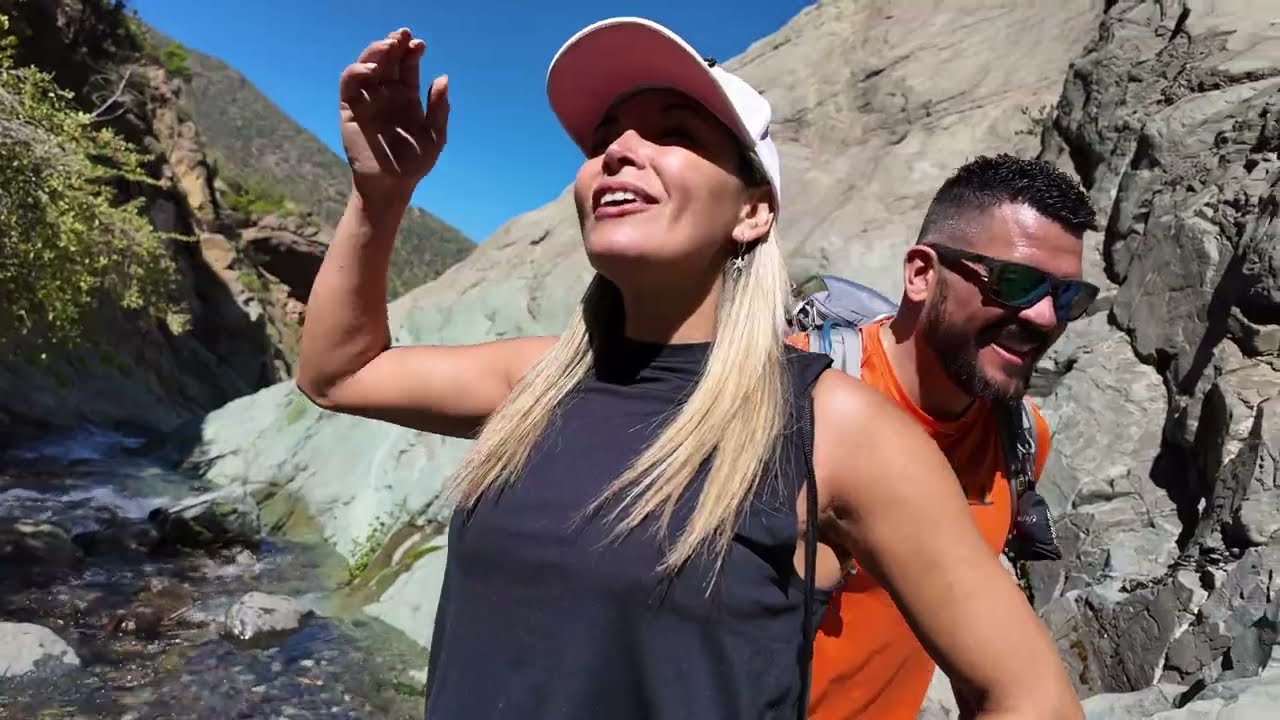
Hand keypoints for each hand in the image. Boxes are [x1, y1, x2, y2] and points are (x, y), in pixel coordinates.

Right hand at [338, 28, 449, 211]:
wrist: (391, 185)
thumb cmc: (415, 163)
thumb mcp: (435, 135)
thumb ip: (439, 108)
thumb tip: (443, 78)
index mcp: (408, 96)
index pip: (407, 65)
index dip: (412, 52)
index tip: (420, 45)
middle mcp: (387, 93)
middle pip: (387, 60)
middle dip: (394, 44)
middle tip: (402, 34)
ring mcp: (368, 99)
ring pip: (367, 65)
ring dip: (376, 52)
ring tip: (388, 46)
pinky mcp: (350, 108)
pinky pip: (349, 83)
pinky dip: (357, 71)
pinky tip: (371, 69)